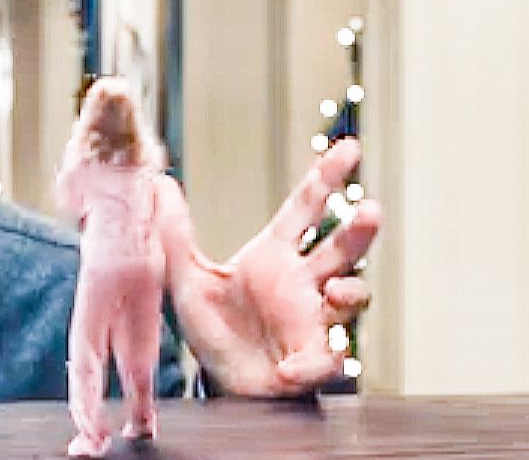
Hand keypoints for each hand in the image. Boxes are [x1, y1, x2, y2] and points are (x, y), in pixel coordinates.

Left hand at [157, 139, 379, 396]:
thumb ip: (174, 232)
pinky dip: (314, 361)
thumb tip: (157, 183)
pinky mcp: (313, 359)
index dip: (326, 178)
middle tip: (371, 210)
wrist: (218, 382)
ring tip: (337, 289)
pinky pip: (327, 358)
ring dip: (352, 291)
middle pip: (341, 248)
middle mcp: (302, 282)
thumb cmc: (212, 329)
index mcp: (274, 256)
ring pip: (352, 297)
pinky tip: (290, 366)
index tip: (349, 147)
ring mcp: (313, 319)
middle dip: (359, 230)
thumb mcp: (184, 276)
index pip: (305, 208)